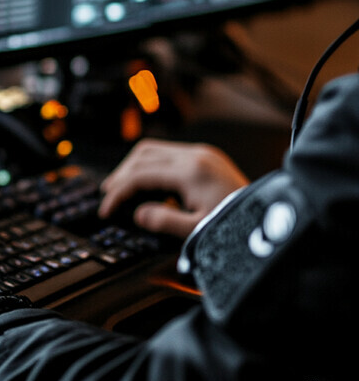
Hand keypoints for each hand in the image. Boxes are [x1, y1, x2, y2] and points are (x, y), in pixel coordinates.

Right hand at [98, 139, 249, 238]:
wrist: (274, 220)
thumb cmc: (241, 227)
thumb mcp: (200, 230)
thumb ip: (165, 222)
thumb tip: (138, 214)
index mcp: (191, 172)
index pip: (140, 175)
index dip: (119, 192)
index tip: (107, 209)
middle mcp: (195, 155)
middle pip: (142, 156)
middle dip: (121, 175)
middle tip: (108, 195)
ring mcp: (201, 153)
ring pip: (153, 150)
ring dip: (133, 167)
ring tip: (122, 187)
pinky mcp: (206, 157)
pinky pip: (168, 153)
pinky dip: (150, 165)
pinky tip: (147, 182)